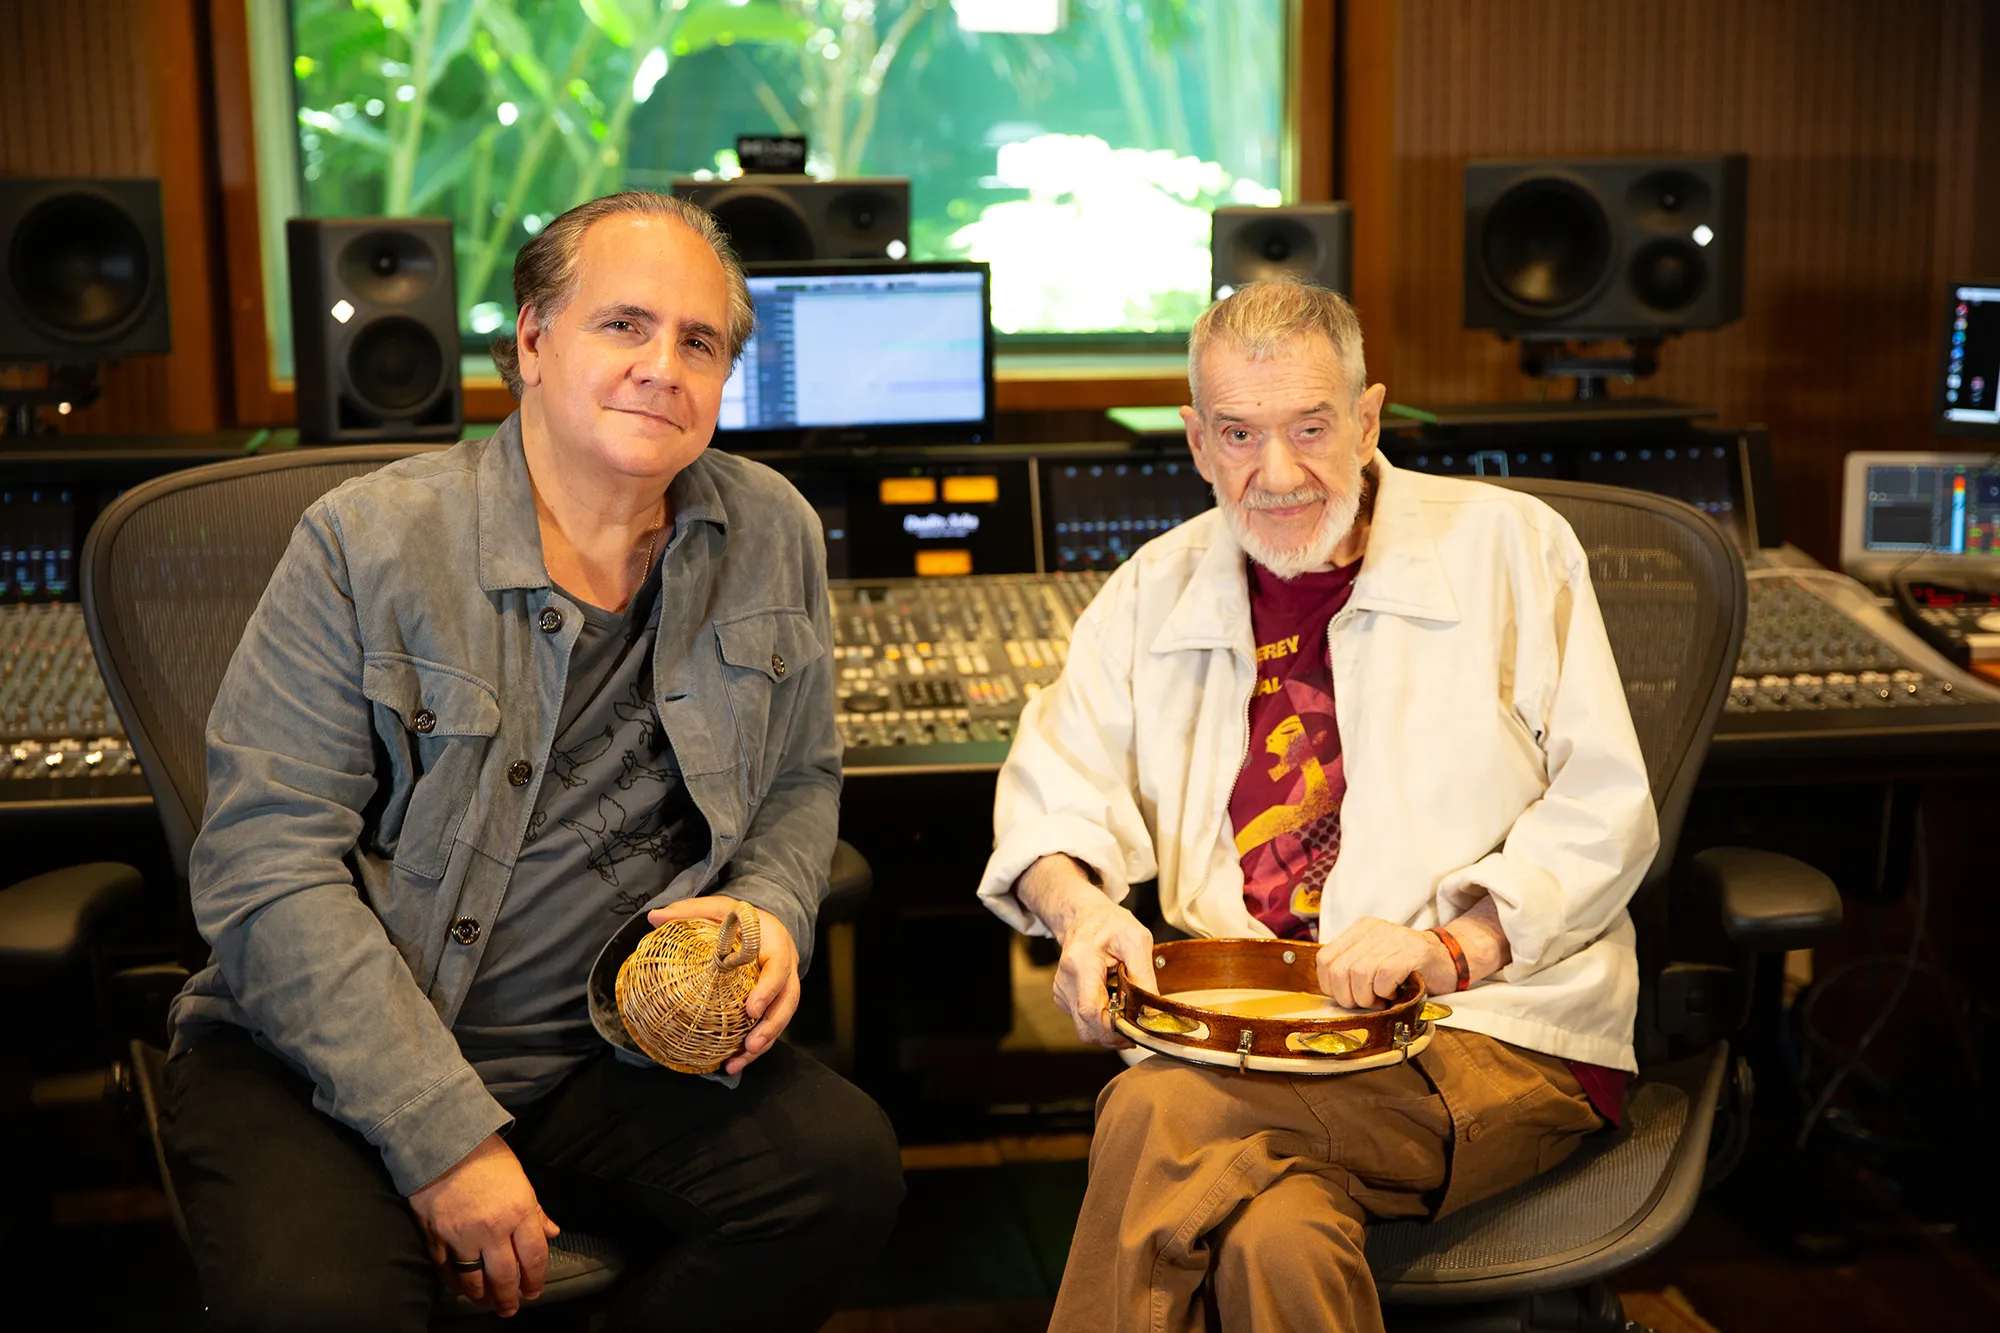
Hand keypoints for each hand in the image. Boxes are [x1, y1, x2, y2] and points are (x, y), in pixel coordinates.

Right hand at [408, 1133, 558, 1316]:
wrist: (440, 1140)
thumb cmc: (484, 1153)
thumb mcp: (519, 1177)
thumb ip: (535, 1210)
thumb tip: (551, 1232)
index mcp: (519, 1210)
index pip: (534, 1256)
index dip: (536, 1279)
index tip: (535, 1291)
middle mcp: (492, 1229)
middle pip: (505, 1275)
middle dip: (510, 1297)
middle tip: (511, 1308)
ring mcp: (461, 1236)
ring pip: (474, 1280)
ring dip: (483, 1296)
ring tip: (487, 1302)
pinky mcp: (435, 1237)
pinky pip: (446, 1271)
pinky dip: (455, 1284)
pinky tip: (461, 1288)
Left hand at [648, 898, 798, 1074]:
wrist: (764, 924)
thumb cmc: (739, 918)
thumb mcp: (718, 908)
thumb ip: (690, 911)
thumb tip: (654, 917)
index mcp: (775, 943)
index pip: (779, 967)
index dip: (769, 990)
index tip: (750, 1010)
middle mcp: (786, 967)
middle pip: (788, 1000)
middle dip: (771, 1026)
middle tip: (750, 1046)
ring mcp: (783, 987)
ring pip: (782, 1018)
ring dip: (764, 1042)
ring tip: (739, 1062)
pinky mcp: (775, 1003)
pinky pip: (770, 1026)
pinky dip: (755, 1047)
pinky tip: (734, 1062)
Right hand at [1016, 855, 1156, 1046]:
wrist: (1085, 917)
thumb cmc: (1110, 925)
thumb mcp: (1137, 941)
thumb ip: (1144, 976)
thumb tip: (1153, 1011)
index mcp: (1081, 963)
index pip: (1090, 1011)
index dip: (1114, 1029)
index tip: (1136, 1030)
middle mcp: (1065, 980)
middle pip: (1086, 1028)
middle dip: (1115, 1037)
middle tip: (1138, 1030)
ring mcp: (1062, 991)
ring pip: (1085, 1030)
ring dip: (1110, 1031)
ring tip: (1127, 1012)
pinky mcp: (1063, 998)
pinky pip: (1084, 1022)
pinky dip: (1102, 1023)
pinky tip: (1114, 1006)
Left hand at [1316, 916, 1456, 1008]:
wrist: (1448, 960)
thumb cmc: (1407, 968)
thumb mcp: (1373, 961)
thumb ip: (1351, 968)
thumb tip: (1331, 991)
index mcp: (1359, 930)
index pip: (1324, 959)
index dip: (1331, 986)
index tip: (1348, 996)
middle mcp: (1373, 929)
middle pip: (1339, 970)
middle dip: (1350, 997)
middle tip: (1368, 1002)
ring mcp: (1394, 937)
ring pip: (1359, 974)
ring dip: (1368, 998)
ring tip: (1382, 999)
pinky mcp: (1412, 951)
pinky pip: (1384, 977)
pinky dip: (1386, 993)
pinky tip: (1395, 994)